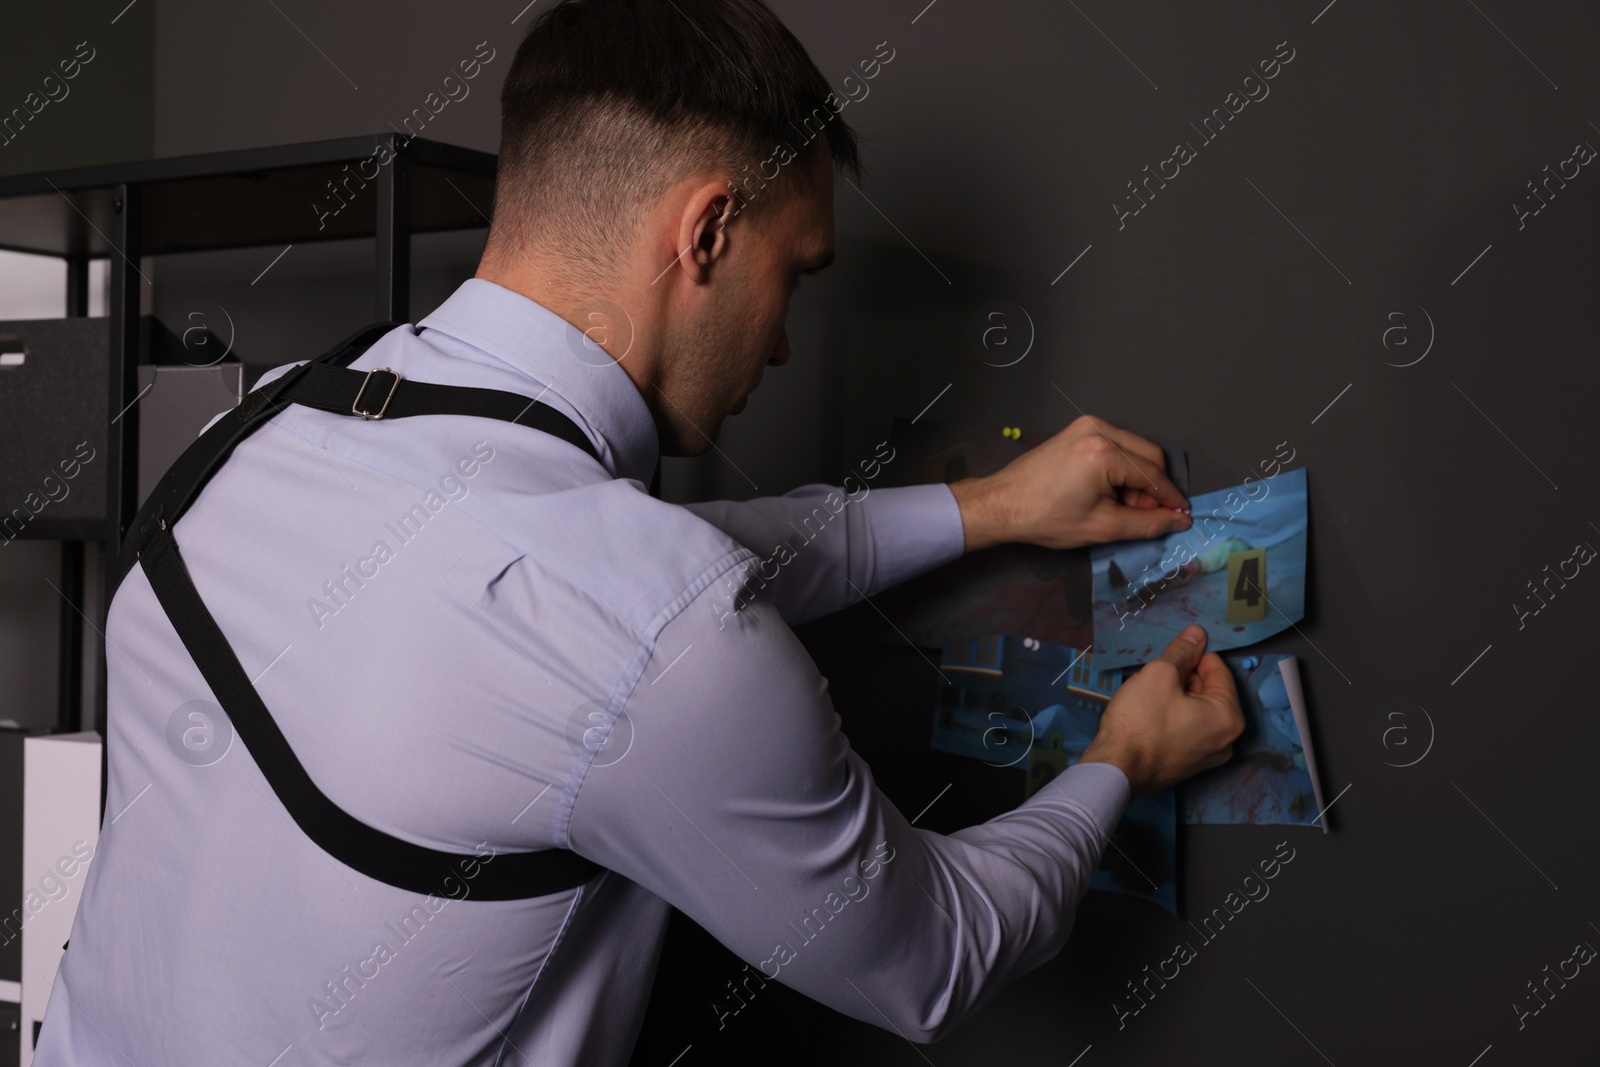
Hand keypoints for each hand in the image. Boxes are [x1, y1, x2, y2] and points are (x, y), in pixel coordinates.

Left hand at [947, 415, 1189, 551]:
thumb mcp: (1102, 527)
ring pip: (1134, 449)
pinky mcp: (1079, 429)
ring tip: (1119, 506)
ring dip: (1136, 478)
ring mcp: (1087, 425)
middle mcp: (1097, 430)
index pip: (1153, 474)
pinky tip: (1108, 491)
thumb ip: (1147, 523)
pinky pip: (1116, 445)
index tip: (1182, 515)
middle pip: (1149, 455)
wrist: (1003, 504)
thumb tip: (1178, 519)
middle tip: (1143, 515)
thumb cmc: (1045, 518)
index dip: (1170, 498)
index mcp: (1103, 452)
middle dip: (1152, 488)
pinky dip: (1121, 467)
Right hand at [1080, 625, 1244, 797]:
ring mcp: (1208, 758)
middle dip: (1183, 678)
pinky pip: (1186, 729)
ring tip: (1148, 697)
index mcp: (1229, 717)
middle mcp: (1227, 741)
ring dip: (1175, 697)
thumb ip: (1182, 651)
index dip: (1192, 655)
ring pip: (1195, 710)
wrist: (1115, 770)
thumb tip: (1198, 633)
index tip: (1169, 654)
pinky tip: (1148, 716)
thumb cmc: (1140, 721)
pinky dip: (1171, 717)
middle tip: (1154, 678)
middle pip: (1208, 691)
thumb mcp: (1159, 674)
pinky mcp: (1188, 766)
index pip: (1217, 669)